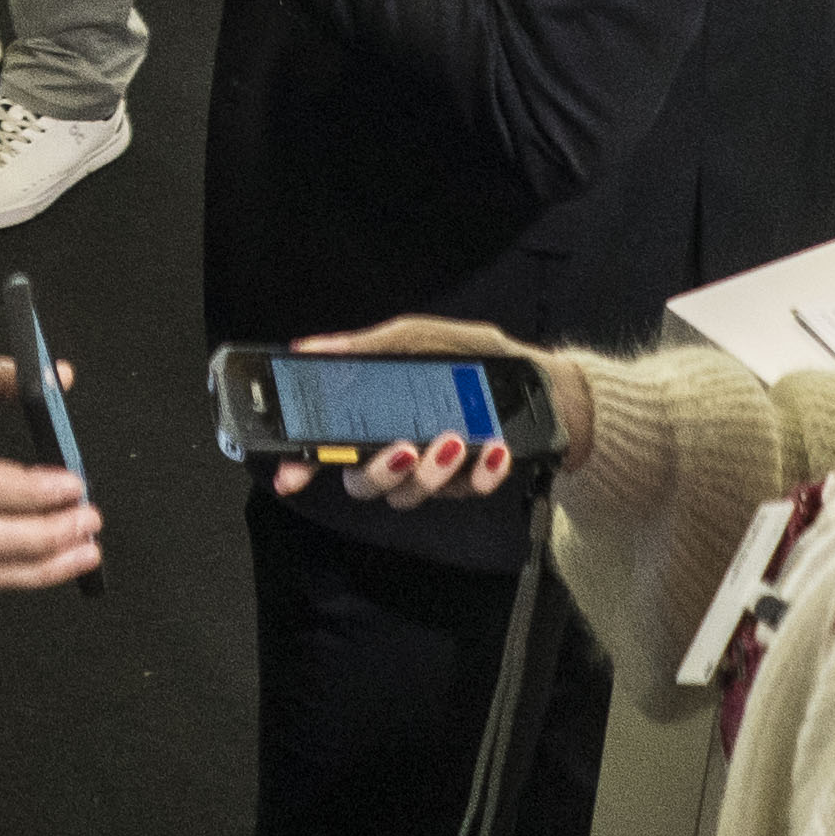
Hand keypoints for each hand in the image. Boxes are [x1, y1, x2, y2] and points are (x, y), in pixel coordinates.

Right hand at [259, 316, 590, 510]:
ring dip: (431, 473)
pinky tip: (494, 451)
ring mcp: (433, 472)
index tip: (291, 475)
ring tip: (455, 442)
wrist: (543, 384)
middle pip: (362, 483)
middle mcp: (396, 450)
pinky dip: (481, 475)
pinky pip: (465, 494)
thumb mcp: (421, 339)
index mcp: (374, 416)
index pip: (327, 445)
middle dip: (378, 470)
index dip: (302, 463)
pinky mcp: (471, 484)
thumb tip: (310, 347)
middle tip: (402, 447)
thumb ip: (369, 347)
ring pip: (409, 495)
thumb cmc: (473, 357)